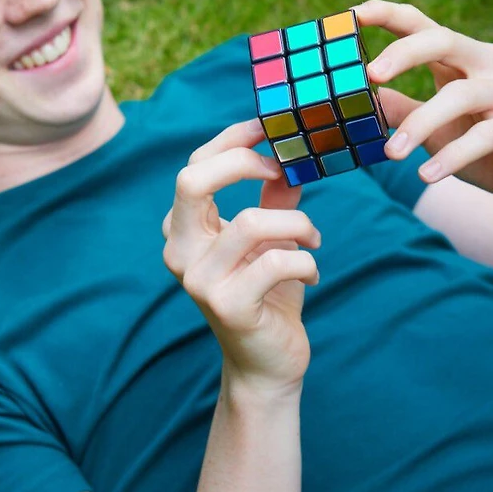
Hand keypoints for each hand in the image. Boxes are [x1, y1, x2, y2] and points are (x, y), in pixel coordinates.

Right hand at [162, 119, 320, 394]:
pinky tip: (312, 274)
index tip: (269, 129)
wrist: (266, 362)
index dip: (232, 140)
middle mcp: (179, 251)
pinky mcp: (227, 306)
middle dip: (244, 162)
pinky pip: (276, 262)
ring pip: (250, 222)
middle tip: (283, 170)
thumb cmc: (267, 292)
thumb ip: (274, 196)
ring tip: (313, 238)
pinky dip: (306, 260)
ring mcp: (198, 280)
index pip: (194, 167)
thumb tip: (294, 150)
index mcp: (183, 229)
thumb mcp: (270, 238)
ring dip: (297, 224)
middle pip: (192, 181)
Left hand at [355, 0, 492, 209]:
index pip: (418, 24)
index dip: (385, 15)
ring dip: (420, 124)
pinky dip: (452, 156)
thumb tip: (352, 101)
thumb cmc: (475, 145)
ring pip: (460, 95)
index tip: (350, 15)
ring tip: (392, 153)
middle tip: (371, 74)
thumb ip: (397, 109)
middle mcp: (484, 64)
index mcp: (456, 57)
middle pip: (443, 40)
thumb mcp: (429, 127)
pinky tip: (426, 175)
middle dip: (404, 52)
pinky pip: (485, 136)